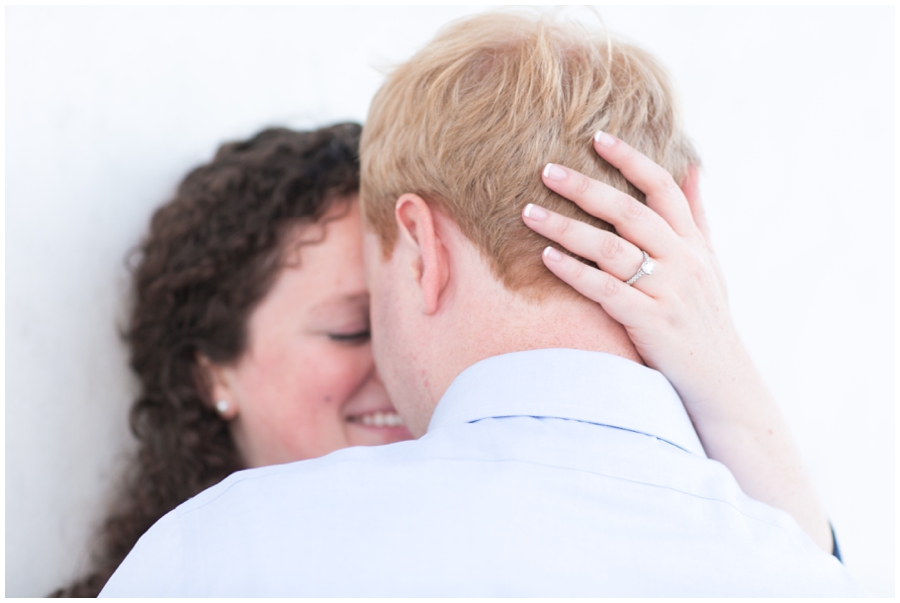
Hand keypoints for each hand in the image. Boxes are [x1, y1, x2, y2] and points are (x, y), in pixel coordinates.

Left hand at [523, 133, 733, 420]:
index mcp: (693, 244)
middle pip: (629, 212)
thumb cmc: (707, 321)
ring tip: (528, 212)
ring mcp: (667, 290)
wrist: (722, 382)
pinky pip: (605, 290)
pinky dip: (574, 272)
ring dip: (566, 227)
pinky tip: (546, 257)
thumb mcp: (711, 265)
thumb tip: (694, 168)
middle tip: (546, 169)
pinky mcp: (650, 321)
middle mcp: (683, 261)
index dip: (632, 159)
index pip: (663, 188)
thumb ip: (698, 217)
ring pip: (611, 248)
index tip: (597, 137)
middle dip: (586, 188)